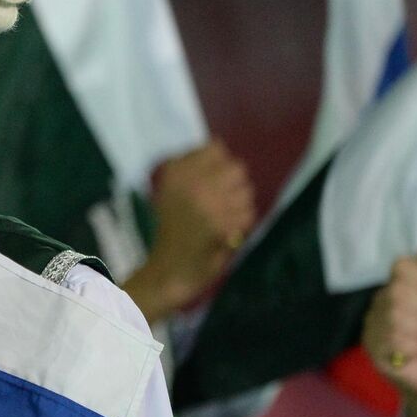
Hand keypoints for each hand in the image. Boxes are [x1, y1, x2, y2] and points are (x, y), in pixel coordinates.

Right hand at [127, 140, 254, 321]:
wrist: (168, 269)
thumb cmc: (171, 229)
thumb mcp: (168, 191)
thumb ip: (190, 167)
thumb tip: (219, 147)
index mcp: (174, 172)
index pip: (215, 148)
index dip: (218, 164)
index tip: (210, 181)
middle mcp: (190, 183)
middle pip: (235, 167)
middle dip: (233, 185)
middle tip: (220, 201)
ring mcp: (207, 204)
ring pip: (245, 191)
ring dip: (239, 205)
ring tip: (222, 217)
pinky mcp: (222, 225)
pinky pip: (248, 213)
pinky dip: (242, 224)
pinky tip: (226, 231)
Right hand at [363, 243, 416, 416]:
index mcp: (402, 286)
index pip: (401, 266)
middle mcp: (383, 299)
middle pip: (398, 290)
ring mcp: (373, 320)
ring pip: (393, 314)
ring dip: (415, 330)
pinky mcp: (369, 342)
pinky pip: (388, 335)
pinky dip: (407, 346)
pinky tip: (408, 352)